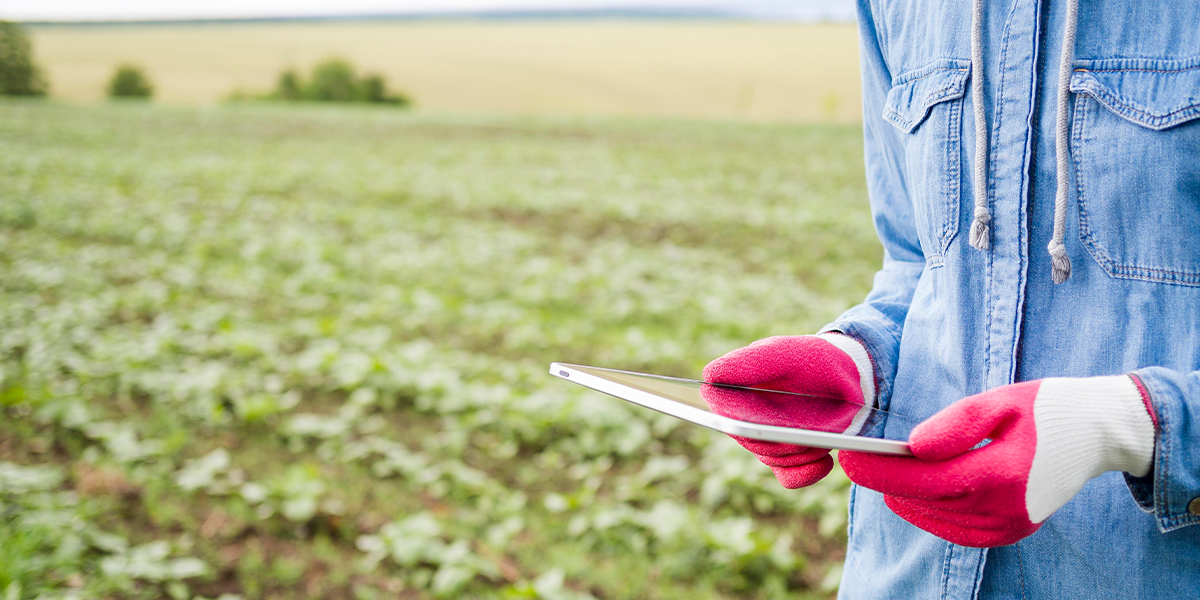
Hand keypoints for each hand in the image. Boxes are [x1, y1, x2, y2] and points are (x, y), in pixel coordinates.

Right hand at [702, 334, 874, 488]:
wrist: (848, 374)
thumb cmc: (810, 359)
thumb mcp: (782, 353)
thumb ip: (747, 362)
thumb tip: (709, 377)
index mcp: (735, 390)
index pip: (721, 411)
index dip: (740, 416)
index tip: (761, 416)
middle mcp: (746, 418)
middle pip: (751, 440)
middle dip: (780, 433)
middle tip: (808, 419)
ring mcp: (768, 441)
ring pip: (772, 458)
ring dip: (800, 447)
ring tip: (824, 431)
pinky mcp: (789, 459)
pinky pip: (789, 477)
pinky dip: (805, 472)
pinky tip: (825, 461)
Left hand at [839, 375, 1156, 547]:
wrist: (1099, 433)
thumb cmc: (1046, 408)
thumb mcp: (1000, 401)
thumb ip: (955, 423)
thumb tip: (912, 448)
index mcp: (1001, 473)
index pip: (922, 480)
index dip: (879, 472)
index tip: (846, 459)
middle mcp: (1004, 509)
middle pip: (923, 500)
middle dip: (884, 481)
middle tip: (855, 461)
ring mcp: (1009, 526)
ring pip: (935, 518)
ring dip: (904, 497)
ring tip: (880, 472)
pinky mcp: (1011, 532)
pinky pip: (956, 530)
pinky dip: (929, 512)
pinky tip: (914, 492)